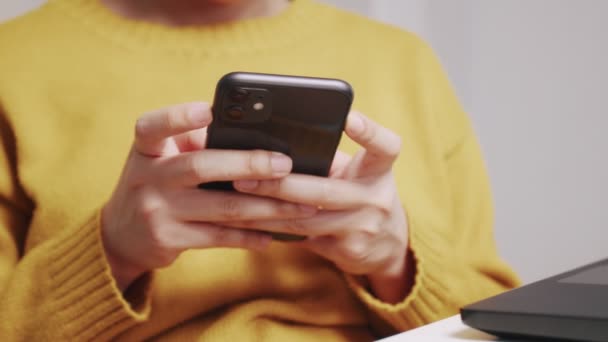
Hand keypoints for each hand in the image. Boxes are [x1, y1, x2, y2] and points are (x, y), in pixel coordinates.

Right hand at [101, 102, 316, 290]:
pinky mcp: (169, 240)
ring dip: (266, 207)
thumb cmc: (156, 183)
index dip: (179, 117)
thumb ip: (193, 141)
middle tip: (286, 165)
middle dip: (249, 164)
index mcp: (146, 149)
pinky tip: (273, 235)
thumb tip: (251, 129)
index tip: (209, 111)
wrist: (121, 236)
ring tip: (300, 206)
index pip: (153, 126)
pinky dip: (249, 236)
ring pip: (221, 208)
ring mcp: (157, 211)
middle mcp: (147, 178)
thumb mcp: (160, 157)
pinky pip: (219, 237)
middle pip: (201, 166)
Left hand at [230, 111, 412, 302]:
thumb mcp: (356, 174)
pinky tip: (249, 224)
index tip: (349, 117)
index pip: (385, 147)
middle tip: (245, 176)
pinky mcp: (349, 250)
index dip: (369, 131)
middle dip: (280, 184)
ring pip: (306, 219)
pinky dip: (273, 230)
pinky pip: (302, 239)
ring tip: (236, 198)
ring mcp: (364, 227)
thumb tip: (272, 146)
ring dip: (266, 210)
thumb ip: (328, 160)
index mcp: (379, 170)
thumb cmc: (360, 195)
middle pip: (325, 190)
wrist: (388, 245)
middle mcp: (377, 198)